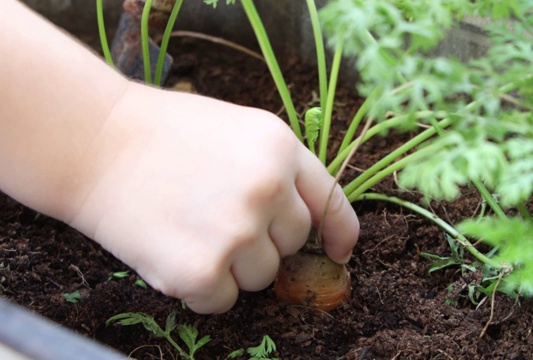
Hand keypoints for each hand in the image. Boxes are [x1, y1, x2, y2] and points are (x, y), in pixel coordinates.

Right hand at [67, 82, 358, 313]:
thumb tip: (304, 223)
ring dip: (232, 267)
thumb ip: (276, 169)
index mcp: (281, 148)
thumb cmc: (162, 134)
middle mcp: (268, 188)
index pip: (331, 201)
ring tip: (189, 231)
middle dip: (263, 241)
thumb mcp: (236, 130)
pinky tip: (170, 252)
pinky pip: (223, 301)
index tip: (340, 253)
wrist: (93, 141)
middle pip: (293, 244)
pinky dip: (200, 289)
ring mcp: (237, 230)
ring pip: (261, 276)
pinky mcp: (202, 270)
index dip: (340, 232)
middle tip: (216, 219)